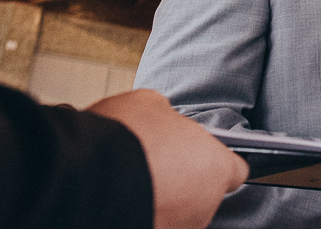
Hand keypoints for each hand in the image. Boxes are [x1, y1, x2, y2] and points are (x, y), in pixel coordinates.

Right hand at [88, 89, 248, 228]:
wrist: (85, 175)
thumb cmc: (125, 136)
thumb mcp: (150, 104)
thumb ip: (169, 116)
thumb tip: (162, 120)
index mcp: (216, 167)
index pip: (235, 170)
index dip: (217, 160)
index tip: (200, 154)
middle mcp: (204, 206)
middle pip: (201, 192)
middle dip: (181, 179)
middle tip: (154, 162)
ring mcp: (178, 228)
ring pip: (175, 211)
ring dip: (161, 197)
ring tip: (133, 179)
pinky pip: (152, 219)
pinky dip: (141, 209)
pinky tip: (122, 195)